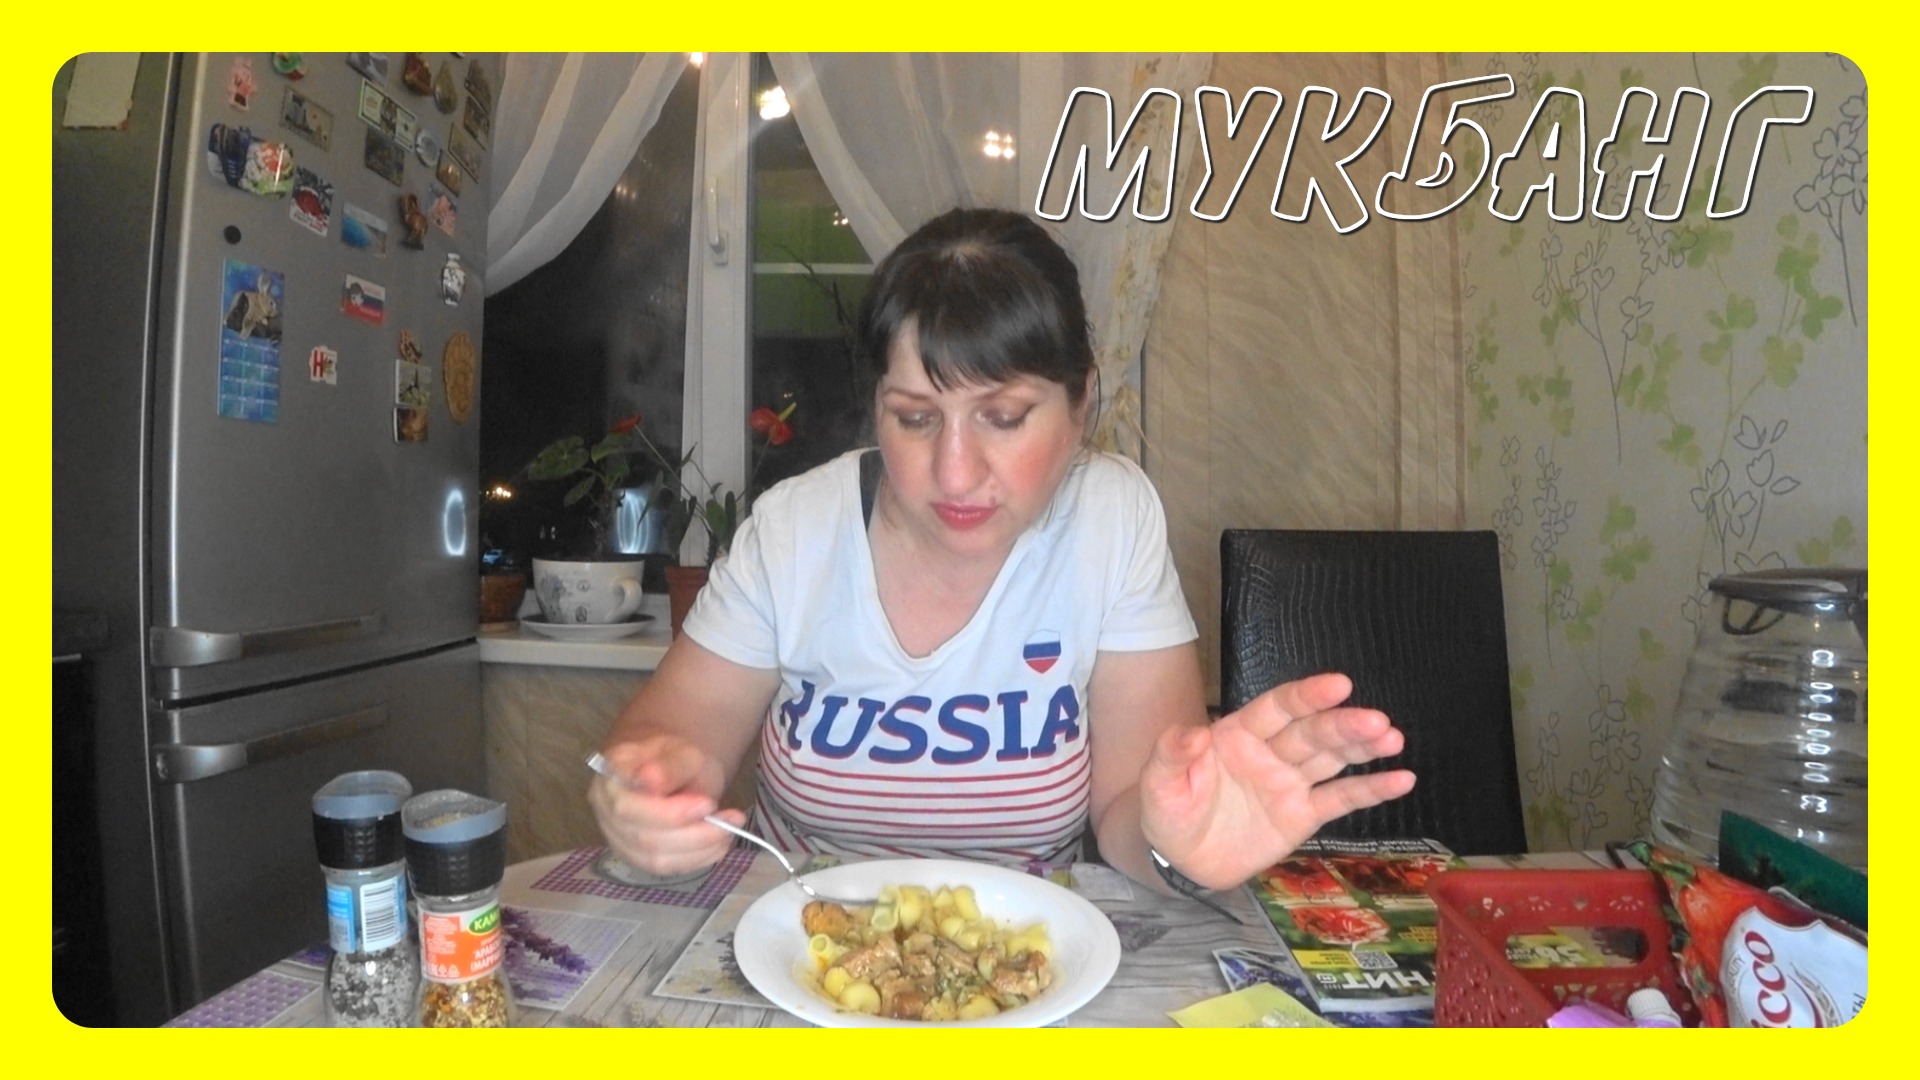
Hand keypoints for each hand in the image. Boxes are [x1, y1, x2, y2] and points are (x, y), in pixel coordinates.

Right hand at [587, 734, 743, 875]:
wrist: (669, 769)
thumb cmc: (673, 757)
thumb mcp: (682, 750)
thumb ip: (671, 765)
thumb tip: (651, 780)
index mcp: (610, 778)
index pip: (627, 805)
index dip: (667, 813)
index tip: (707, 804)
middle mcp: (606, 812)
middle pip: (643, 837)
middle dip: (693, 833)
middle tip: (732, 819)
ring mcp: (619, 838)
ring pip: (655, 859)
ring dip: (700, 848)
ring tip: (730, 829)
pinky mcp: (637, 857)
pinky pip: (667, 868)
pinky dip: (698, 859)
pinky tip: (720, 843)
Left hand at [1136, 673, 1415, 889]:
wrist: (1180, 859)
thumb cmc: (1169, 811)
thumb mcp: (1159, 783)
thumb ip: (1173, 754)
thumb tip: (1191, 732)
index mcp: (1238, 733)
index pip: (1278, 708)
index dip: (1307, 696)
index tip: (1339, 684)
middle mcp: (1271, 751)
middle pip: (1312, 733)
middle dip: (1344, 725)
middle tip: (1378, 722)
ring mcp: (1290, 782)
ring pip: (1332, 759)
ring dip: (1363, 748)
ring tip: (1393, 737)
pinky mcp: (1303, 815)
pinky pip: (1340, 799)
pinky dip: (1371, 790)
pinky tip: (1401, 778)